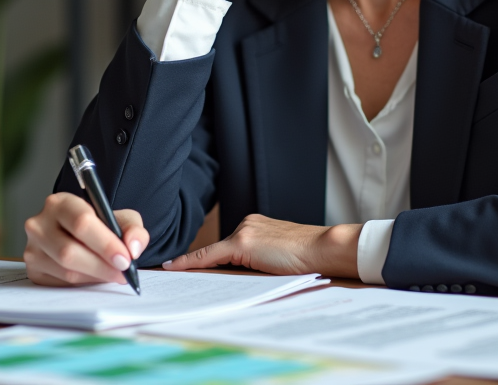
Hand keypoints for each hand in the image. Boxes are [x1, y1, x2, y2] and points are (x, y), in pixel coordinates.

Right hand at [23, 192, 148, 286]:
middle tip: (123, 272)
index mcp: (60, 203)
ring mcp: (32, 249)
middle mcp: (39, 224)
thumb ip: (133, 229)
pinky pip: (61, 283)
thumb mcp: (122, 219)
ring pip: (66, 270)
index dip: (105, 243)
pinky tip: (96, 277)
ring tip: (114, 275)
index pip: (81, 223)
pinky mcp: (33, 270)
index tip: (125, 258)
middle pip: (69, 251)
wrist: (82, 237)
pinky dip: (84, 283)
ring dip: (95, 276)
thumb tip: (133, 247)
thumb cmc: (101, 226)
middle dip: (102, 265)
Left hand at [160, 214, 360, 278]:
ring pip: (214, 253)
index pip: (227, 244)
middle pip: (219, 250)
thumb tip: (240, 273)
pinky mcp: (241, 243)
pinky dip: (191, 262)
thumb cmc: (308, 258)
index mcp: (257, 225)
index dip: (206, 255)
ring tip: (180, 275)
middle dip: (203, 265)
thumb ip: (260, 258)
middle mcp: (247, 223)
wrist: (322, 249)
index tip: (185, 261)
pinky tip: (175, 267)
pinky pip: (209, 255)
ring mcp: (244, 231)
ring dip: (199, 266)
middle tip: (181, 275)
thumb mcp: (280, 256)